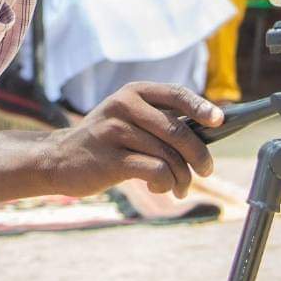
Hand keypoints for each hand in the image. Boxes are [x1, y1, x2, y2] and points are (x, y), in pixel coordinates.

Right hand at [48, 82, 220, 199]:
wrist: (59, 160)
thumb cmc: (104, 143)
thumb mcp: (127, 120)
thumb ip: (159, 121)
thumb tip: (206, 133)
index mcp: (133, 92)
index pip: (176, 93)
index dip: (201, 107)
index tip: (220, 121)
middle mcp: (124, 106)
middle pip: (178, 130)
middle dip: (199, 155)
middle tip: (206, 171)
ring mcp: (116, 131)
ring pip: (169, 155)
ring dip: (181, 177)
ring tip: (179, 188)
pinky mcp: (110, 158)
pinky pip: (155, 170)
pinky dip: (165, 183)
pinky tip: (158, 187)